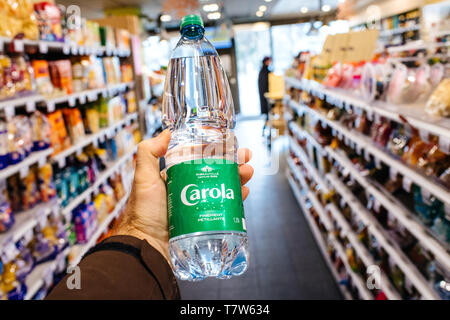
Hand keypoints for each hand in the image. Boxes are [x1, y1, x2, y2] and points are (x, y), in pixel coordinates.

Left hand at [114, 130, 253, 262]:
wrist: (147, 245)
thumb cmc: (142, 212)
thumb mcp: (143, 178)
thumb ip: (148, 153)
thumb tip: (166, 133)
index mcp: (177, 176)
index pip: (201, 158)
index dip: (217, 150)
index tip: (230, 144)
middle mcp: (190, 188)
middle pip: (217, 171)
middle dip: (234, 163)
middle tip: (245, 159)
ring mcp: (200, 204)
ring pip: (224, 187)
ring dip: (238, 178)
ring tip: (247, 173)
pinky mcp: (206, 220)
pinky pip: (225, 207)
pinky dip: (236, 199)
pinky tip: (243, 192)